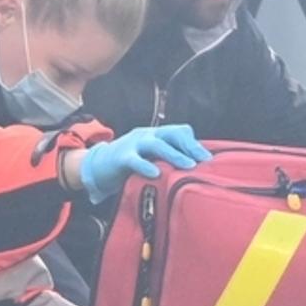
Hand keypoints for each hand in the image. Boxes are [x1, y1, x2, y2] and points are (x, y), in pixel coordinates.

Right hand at [73, 124, 210, 201]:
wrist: (97, 167)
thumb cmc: (129, 166)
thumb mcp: (151, 159)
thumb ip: (167, 162)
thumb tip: (194, 172)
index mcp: (156, 135)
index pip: (179, 131)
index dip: (194, 144)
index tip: (208, 159)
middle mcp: (147, 135)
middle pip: (172, 133)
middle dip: (189, 146)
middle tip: (202, 161)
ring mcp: (133, 144)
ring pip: (156, 144)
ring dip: (174, 154)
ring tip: (187, 166)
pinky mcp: (120, 157)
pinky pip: (134, 159)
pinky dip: (145, 165)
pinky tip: (156, 173)